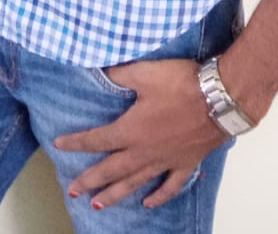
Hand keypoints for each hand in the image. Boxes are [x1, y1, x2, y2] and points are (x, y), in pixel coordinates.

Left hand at [54, 58, 225, 210]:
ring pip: (134, 183)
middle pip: (110, 170)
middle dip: (89, 181)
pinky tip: (149, 203)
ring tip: (98, 205)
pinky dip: (158, 197)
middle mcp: (143, 152)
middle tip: (73, 191)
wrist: (219, 98)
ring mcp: (164, 161)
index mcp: (130, 130)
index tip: (59, 145)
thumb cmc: (181, 84)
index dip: (76, 142)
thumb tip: (100, 72)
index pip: (96, 139)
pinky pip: (169, 186)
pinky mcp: (185, 164)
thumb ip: (119, 75)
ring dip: (115, 195)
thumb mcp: (144, 73)